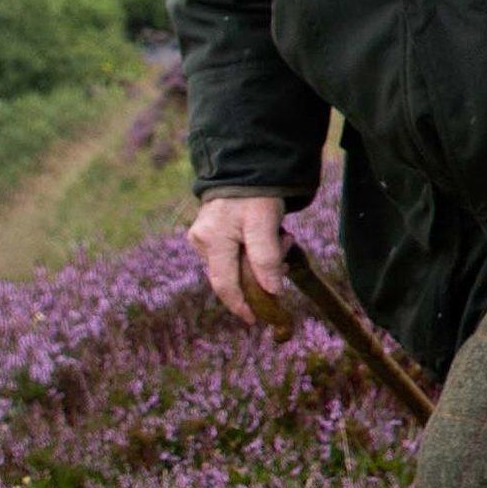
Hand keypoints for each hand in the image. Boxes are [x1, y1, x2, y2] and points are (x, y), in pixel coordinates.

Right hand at [188, 194, 291, 328]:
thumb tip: (271, 291)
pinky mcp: (208, 234)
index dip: (240, 305)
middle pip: (232, 276)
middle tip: (285, 252)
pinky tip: (269, 235)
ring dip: (261, 261)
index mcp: (212, 241)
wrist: (247, 168)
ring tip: (281, 236)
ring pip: (234, 265)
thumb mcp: (265, 223)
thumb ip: (266, 256)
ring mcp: (202, 238)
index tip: (255, 320)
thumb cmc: (256, 195)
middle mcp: (201, 241)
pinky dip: (252, 252)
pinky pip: (232, 254)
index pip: (225, 285)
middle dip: (260, 275)